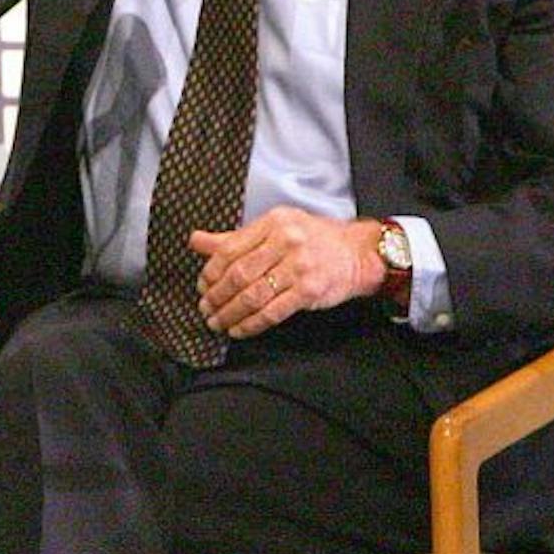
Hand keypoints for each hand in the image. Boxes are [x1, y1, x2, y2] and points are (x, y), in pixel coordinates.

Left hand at [192, 208, 386, 338]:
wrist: (357, 252)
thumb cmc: (312, 239)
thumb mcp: (275, 228)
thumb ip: (235, 238)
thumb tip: (196, 241)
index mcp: (273, 223)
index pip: (230, 249)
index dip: (210, 272)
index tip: (201, 286)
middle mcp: (286, 242)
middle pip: (239, 274)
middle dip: (216, 296)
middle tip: (205, 308)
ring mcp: (299, 267)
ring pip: (253, 295)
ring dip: (230, 313)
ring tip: (217, 322)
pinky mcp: (309, 291)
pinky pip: (272, 312)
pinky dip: (251, 324)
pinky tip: (239, 329)